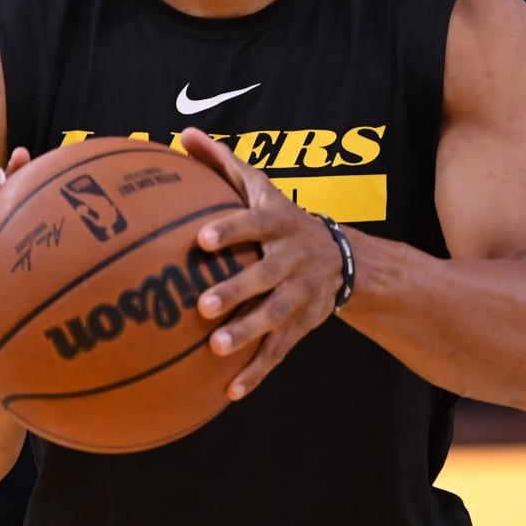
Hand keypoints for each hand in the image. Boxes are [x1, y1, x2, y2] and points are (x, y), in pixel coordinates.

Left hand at [177, 126, 349, 399]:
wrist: (343, 258)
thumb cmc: (282, 220)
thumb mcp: (261, 190)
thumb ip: (223, 164)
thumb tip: (182, 134)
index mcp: (279, 225)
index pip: (254, 224)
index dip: (232, 230)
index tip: (202, 240)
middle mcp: (293, 258)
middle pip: (267, 275)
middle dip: (238, 290)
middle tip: (203, 305)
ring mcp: (301, 294)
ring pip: (277, 315)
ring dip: (249, 333)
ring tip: (216, 348)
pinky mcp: (303, 324)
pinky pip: (281, 349)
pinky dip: (258, 371)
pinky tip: (231, 391)